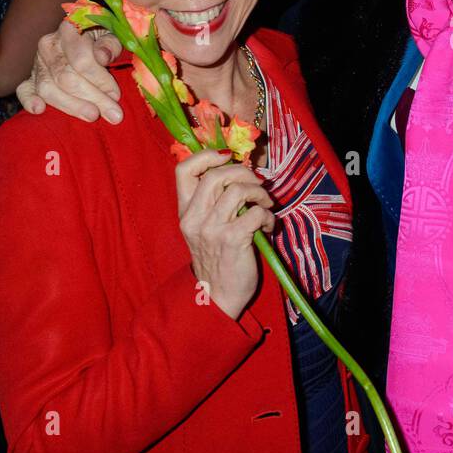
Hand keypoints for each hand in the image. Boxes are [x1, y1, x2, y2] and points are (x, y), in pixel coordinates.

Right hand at [15, 21, 123, 121]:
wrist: (84, 36)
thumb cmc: (102, 38)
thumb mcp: (112, 34)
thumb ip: (109, 44)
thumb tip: (102, 57)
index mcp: (68, 30)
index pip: (81, 60)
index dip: (100, 79)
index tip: (116, 94)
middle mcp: (48, 45)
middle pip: (66, 77)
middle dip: (92, 97)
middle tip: (113, 114)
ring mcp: (37, 63)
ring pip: (48, 88)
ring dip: (72, 105)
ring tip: (92, 116)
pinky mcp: (30, 78)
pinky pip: (24, 90)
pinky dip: (29, 100)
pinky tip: (38, 109)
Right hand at [175, 149, 274, 319]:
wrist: (217, 296)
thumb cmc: (217, 259)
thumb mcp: (206, 228)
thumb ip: (215, 202)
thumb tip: (244, 174)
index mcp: (185, 212)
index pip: (183, 170)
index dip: (206, 156)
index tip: (228, 157)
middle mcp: (193, 218)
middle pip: (215, 175)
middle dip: (243, 172)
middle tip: (257, 184)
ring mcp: (211, 229)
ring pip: (237, 190)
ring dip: (260, 193)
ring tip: (266, 205)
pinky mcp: (232, 240)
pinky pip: (256, 213)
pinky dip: (268, 216)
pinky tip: (269, 227)